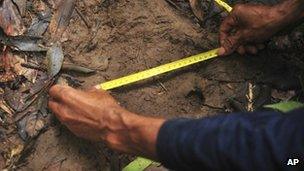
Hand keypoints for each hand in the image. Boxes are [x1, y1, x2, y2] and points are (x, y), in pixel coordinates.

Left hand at [48, 85, 164, 158]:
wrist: (111, 126)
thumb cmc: (106, 109)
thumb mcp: (99, 92)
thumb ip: (90, 91)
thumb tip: (91, 91)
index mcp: (68, 96)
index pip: (54, 90)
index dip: (59, 88)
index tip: (63, 88)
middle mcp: (64, 109)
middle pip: (52, 103)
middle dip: (58, 100)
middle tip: (66, 98)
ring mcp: (67, 122)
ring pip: (58, 114)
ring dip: (63, 110)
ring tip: (74, 108)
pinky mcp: (73, 131)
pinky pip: (67, 123)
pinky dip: (71, 119)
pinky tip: (81, 117)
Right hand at [219, 4, 285, 54]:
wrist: (284, 20)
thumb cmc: (265, 22)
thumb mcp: (245, 36)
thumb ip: (231, 44)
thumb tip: (221, 51)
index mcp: (235, 14)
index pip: (223, 29)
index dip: (224, 41)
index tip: (226, 50)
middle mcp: (241, 16)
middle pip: (235, 35)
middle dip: (241, 45)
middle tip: (244, 51)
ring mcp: (250, 21)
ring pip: (243, 38)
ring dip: (249, 45)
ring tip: (255, 48)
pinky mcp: (257, 25)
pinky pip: (251, 36)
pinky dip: (254, 42)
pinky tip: (261, 44)